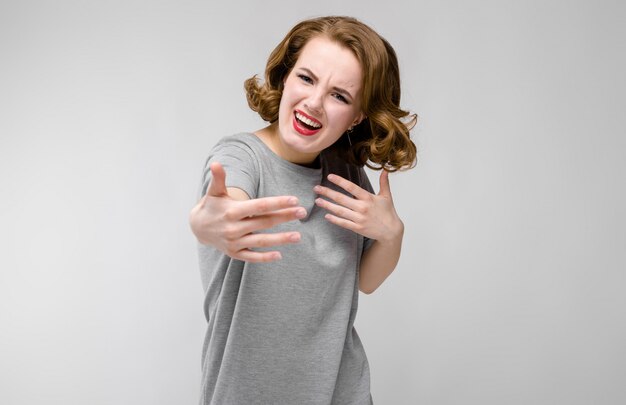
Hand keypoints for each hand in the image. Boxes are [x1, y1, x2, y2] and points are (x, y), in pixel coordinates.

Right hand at [189, 162, 306, 261]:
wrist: (197, 228)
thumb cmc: (212, 206)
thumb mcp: (214, 192)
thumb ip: (219, 179)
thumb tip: (217, 164)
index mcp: (231, 211)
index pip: (259, 206)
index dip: (277, 203)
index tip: (294, 200)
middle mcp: (233, 228)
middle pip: (264, 222)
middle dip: (285, 217)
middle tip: (302, 212)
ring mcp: (234, 242)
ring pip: (261, 241)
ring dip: (280, 239)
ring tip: (298, 236)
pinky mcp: (234, 253)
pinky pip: (251, 257)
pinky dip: (264, 258)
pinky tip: (279, 255)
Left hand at [313, 171, 403, 243]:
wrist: (391, 231)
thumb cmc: (388, 212)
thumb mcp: (387, 196)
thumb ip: (384, 183)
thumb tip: (385, 170)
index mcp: (368, 197)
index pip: (351, 187)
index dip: (339, 181)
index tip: (329, 177)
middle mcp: (362, 207)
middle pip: (341, 198)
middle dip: (327, 192)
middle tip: (316, 188)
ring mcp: (359, 218)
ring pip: (340, 211)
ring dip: (327, 205)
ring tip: (317, 201)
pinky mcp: (357, 228)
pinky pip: (343, 223)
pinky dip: (334, 219)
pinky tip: (326, 215)